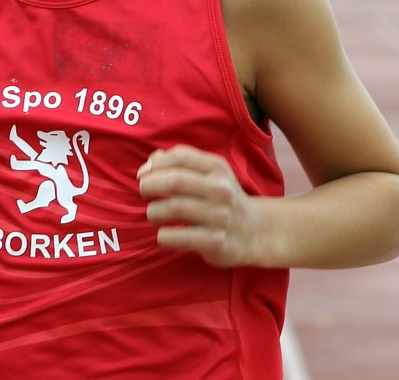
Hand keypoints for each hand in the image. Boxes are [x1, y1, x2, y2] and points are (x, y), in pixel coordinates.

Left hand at [137, 145, 261, 268]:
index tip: (143, 174)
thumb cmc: (221, 198)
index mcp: (217, 168)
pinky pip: (178, 237)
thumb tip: (146, 167)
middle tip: (143, 192)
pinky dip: (163, 236)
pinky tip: (164, 235)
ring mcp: (219, 216)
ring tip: (153, 214)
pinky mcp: (215, 242)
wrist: (255, 231)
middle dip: (149, 185)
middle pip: (175, 181)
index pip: (180, 156)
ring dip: (153, 211)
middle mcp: (220, 190)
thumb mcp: (208, 174)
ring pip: (173, 208)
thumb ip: (179, 163)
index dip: (156, 163)